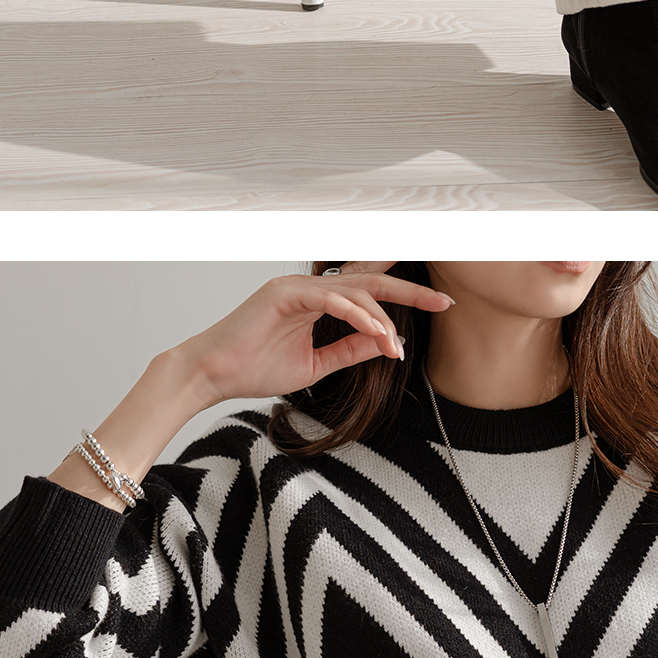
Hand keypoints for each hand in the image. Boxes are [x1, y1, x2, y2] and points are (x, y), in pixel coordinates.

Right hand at [191, 262, 453, 409]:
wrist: (213, 375)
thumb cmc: (254, 369)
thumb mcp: (316, 365)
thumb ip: (350, 350)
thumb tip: (389, 343)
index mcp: (317, 301)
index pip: (367, 291)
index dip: (403, 294)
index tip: (438, 303)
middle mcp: (310, 288)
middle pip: (370, 282)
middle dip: (410, 291)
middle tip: (444, 301)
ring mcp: (297, 287)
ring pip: (355, 291)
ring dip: (382, 318)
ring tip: (398, 345)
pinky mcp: (284, 293)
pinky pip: (332, 299)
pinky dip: (357, 315)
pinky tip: (376, 332)